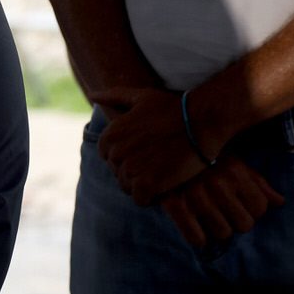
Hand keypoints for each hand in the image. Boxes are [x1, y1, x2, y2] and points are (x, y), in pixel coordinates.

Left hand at [97, 86, 207, 204]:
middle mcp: (116, 152)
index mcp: (111, 134)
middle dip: (133, 170)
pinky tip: (163, 187)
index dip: (124, 156)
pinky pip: (140, 199)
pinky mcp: (148, 183)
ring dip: (142, 184)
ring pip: (127, 186)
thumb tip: (93, 94)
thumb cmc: (173, 108)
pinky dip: (150, 197)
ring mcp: (131, 168)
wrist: (201, 122)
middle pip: (117, 172)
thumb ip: (114, 97)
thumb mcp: (140, 97)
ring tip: (160, 174)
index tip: (142, 152)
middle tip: (155, 163)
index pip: (106, 156)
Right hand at [158, 157, 284, 249]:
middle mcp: (218, 184)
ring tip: (207, 217)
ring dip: (216, 229)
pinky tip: (195, 230)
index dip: (251, 209)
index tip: (239, 203)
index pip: (260, 208)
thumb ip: (257, 182)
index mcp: (235, 171)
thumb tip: (280, 202)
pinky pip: (196, 238)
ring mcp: (196, 195)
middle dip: (236, 221)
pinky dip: (198, 238)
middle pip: (244, 225)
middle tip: (223, 211)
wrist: (158, 143)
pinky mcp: (174, 204)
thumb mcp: (232, 162)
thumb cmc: (201, 156)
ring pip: (222, 233)